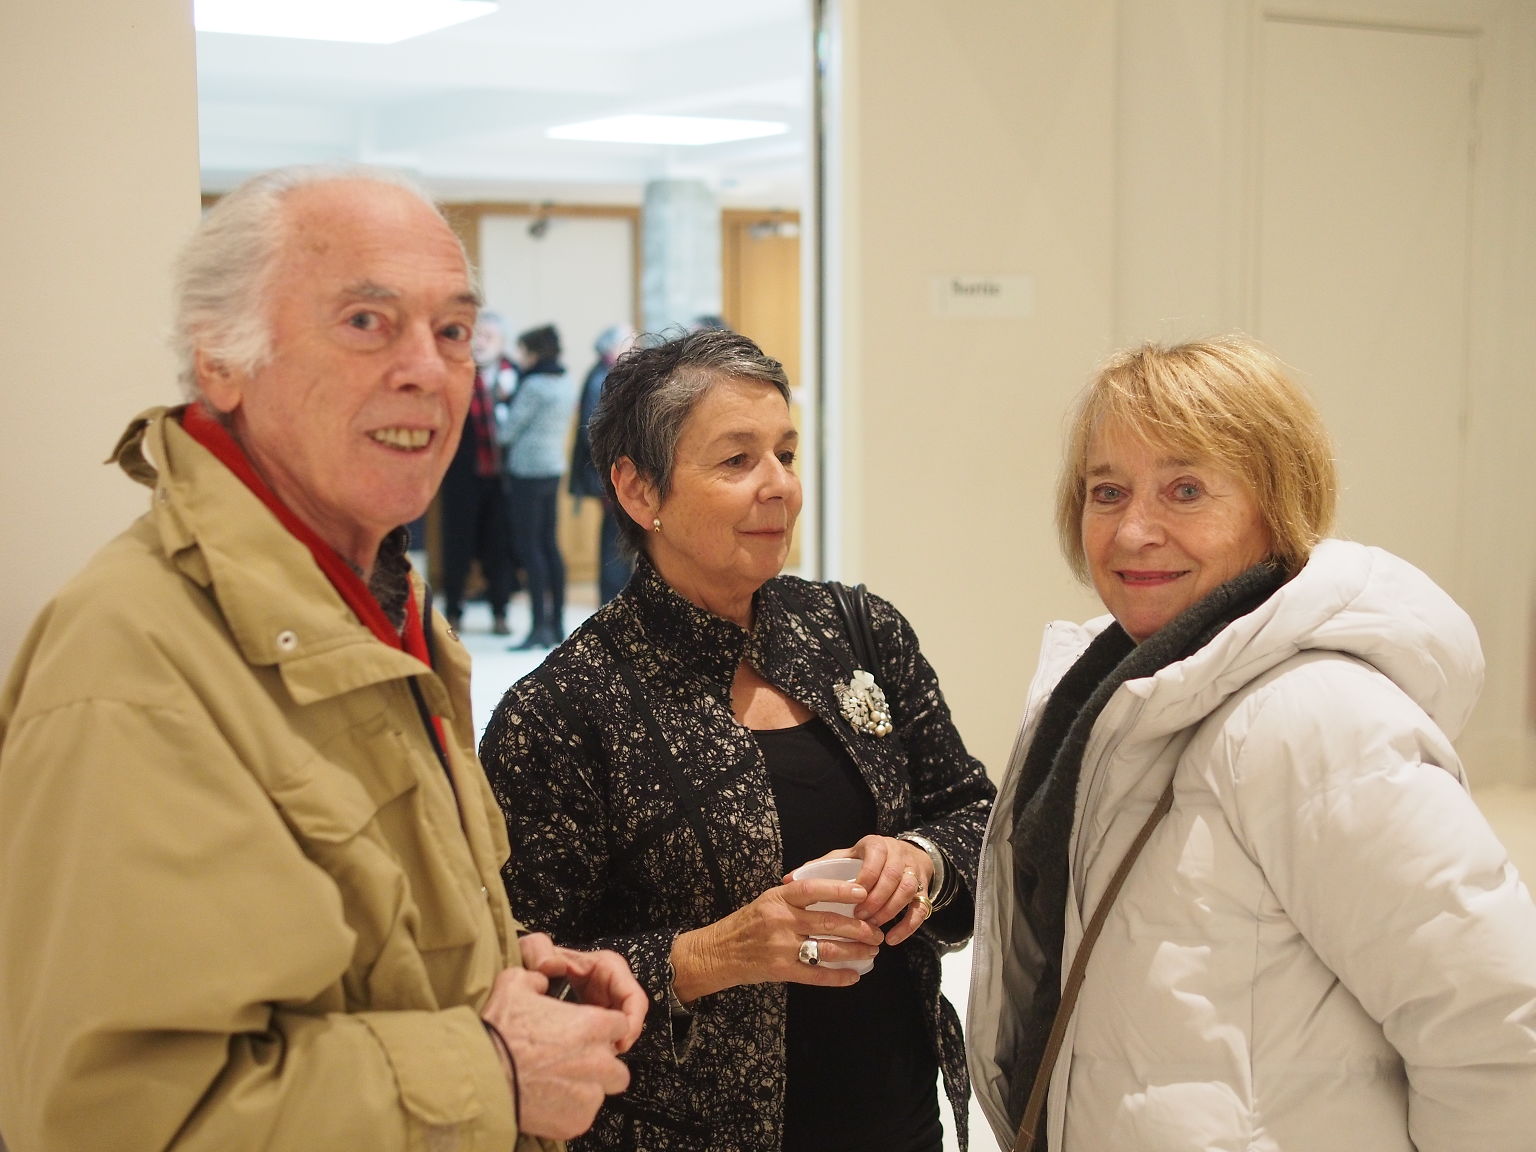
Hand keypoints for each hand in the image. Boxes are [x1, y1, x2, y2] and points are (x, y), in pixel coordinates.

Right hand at [480, 966, 633, 1140]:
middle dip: (601, 1063)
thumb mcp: (516, 983)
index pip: (621, 1024)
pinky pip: (584, 1115)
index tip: (591, 1034)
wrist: (480, 1077)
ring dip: (588, 1086)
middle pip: (617, 1063)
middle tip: (575, 1061)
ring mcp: (589, 1093)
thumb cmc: (498, 1033)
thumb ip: (538, 978)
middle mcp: (598, 1060)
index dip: (604, 1028)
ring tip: (560, 1082)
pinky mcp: (577, 1120)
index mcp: (592, 1025)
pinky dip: (571, 1109)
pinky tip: (549, 1099)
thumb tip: (541, 979)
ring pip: (602, 1091)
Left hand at [517, 932, 646, 1051]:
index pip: (635, 998)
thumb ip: (538, 951)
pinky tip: (583, 1053)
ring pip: (619, 1028)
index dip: (632, 1022)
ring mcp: (605, 1000)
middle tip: (604, 1056)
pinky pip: (605, 1033)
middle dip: (622, 1038)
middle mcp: (612, 983)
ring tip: (591, 1056)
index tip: (620, 1042)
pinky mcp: (596, 1015)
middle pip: (631, 1016)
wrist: (527, 972)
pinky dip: (598, 1045)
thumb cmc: (537, 959)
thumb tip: (550, 966)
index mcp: (608, 966)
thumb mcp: (535, 950)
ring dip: (610, 1043)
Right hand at [670, 877, 883, 1001]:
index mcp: (778, 898)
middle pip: (828, 922)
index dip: (840, 890)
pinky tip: (854, 976)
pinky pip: (815, 974)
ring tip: (872, 952)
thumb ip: (796, 898)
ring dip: (854, 952)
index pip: (814, 890)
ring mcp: (780, 946)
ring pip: (827, 948)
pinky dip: (837, 977)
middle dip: (859, 928)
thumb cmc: (747, 923)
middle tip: (877, 932)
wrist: (717, 952)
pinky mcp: (780, 970)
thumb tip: (836, 894)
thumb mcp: (767, 900)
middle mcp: (781, 920)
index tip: (863, 893)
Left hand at [793, 835, 931, 946]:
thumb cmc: (865, 860)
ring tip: (872, 928)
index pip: (875, 858)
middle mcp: (898, 855)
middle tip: (860, 918)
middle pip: (893, 876)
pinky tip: (892, 939)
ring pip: (908, 891)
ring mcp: (914, 872)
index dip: (866, 879)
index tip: (853, 899)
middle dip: (876, 899)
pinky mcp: (924, 890)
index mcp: (876, 845)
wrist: (905, 856)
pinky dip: (908, 926)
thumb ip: (819, 868)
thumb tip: (787, 880)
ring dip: (890, 911)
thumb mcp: (844, 857)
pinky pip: (921, 908)